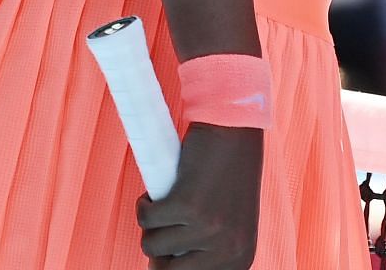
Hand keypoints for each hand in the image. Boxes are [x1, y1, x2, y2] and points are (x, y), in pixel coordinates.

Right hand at [135, 124, 262, 267]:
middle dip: (158, 245)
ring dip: (152, 221)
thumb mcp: (231, 224)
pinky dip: (145, 202)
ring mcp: (209, 229)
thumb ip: (209, 251)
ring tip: (170, 198)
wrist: (236, 129)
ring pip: (151, 244)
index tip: (168, 247)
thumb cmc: (230, 173)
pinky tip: (164, 186)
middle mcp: (228, 250)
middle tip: (165, 221)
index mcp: (240, 259)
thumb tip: (161, 269)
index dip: (172, 264)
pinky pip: (146, 217)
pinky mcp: (188, 205)